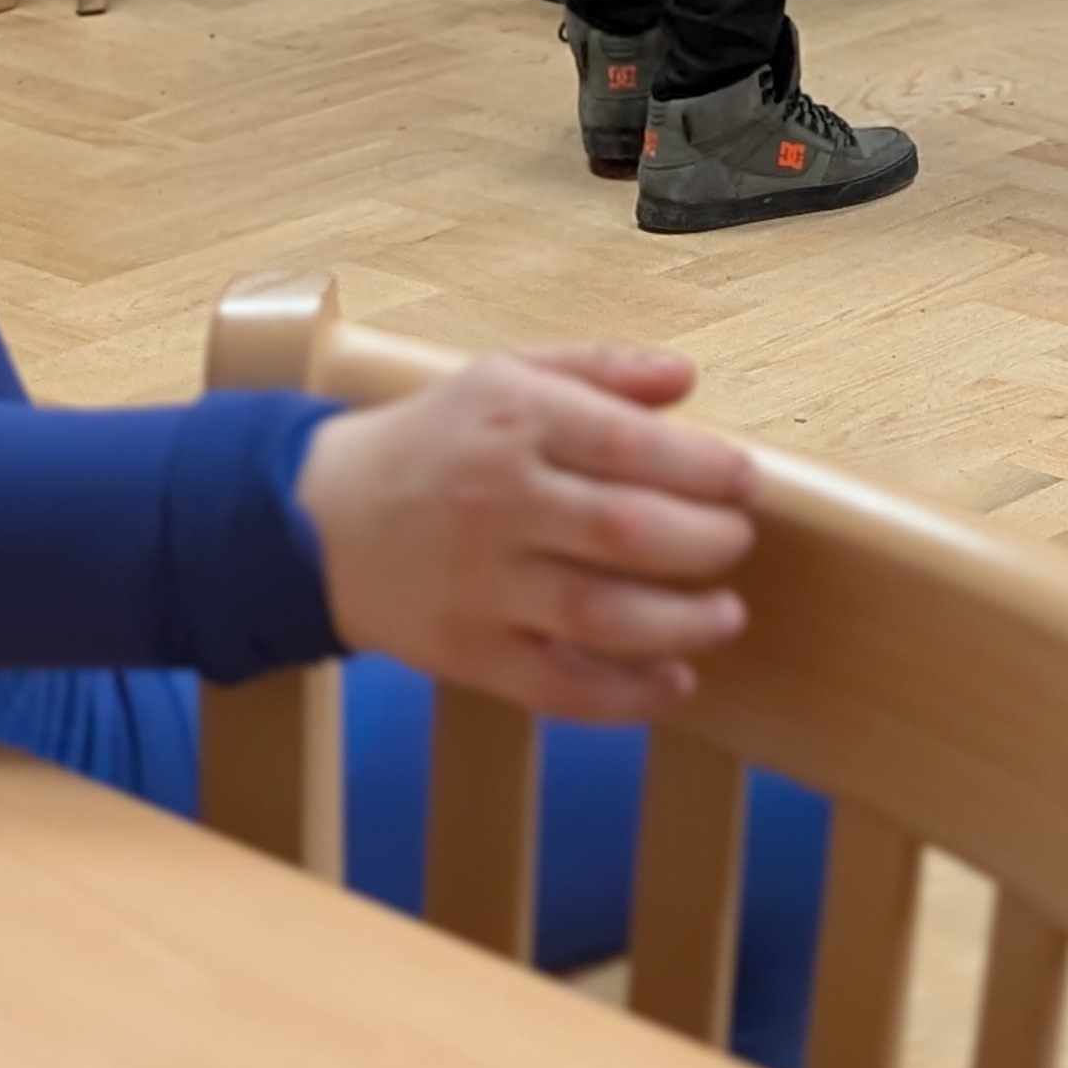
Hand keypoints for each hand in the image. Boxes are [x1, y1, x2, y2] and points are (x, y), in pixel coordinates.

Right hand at [297, 348, 754, 723]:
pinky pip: (557, 685)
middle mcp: (499, 500)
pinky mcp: (469, 652)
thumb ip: (600, 371)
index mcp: (512, 418)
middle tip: (737, 543)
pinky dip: (623, 695)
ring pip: (597, 613)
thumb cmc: (435, 439)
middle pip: (622, 530)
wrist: (323, 520)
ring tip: (727, 616)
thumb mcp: (505, 376)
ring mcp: (482, 583)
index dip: (700, 467)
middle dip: (702, 541)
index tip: (744, 481)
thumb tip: (686, 377)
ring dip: (679, 622)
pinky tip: (674, 683)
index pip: (625, 443)